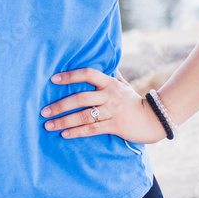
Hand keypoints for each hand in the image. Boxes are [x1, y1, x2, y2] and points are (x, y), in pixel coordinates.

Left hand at [41, 66, 167, 144]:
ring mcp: (112, 111)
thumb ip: (112, 75)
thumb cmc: (134, 101)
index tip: (53, 79)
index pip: (88, 74)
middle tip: (44, 111)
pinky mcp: (115, 126)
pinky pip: (92, 129)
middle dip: (60, 105)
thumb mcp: (123, 85)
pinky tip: (64, 134)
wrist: (154, 119)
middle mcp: (110, 95)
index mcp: (110, 83)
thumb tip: (105, 63)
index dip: (70, 76)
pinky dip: (76, 132)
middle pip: (81, 98)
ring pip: (84, 116)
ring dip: (64, 121)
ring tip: (49, 125)